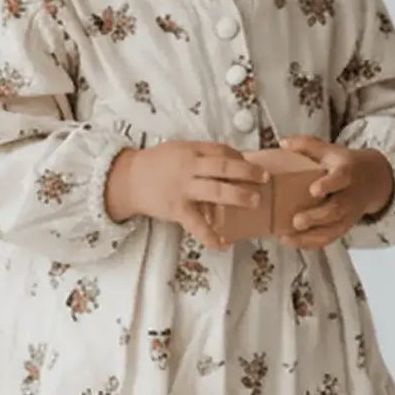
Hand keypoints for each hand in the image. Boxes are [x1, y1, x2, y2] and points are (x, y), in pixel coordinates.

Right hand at [106, 139, 268, 250]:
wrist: (129, 180)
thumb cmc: (157, 164)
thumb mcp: (179, 150)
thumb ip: (202, 155)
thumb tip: (231, 160)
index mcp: (191, 151)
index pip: (221, 150)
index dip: (240, 157)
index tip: (252, 165)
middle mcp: (189, 167)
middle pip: (223, 167)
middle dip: (247, 172)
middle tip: (265, 179)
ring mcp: (184, 189)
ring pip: (216, 190)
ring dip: (238, 195)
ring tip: (255, 200)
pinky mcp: (177, 209)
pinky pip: (196, 223)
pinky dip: (209, 235)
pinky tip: (222, 244)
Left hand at [275, 136, 393, 248]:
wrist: (373, 180)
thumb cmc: (343, 164)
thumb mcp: (330, 150)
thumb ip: (307, 145)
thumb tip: (283, 142)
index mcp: (347, 172)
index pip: (341, 178)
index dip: (329, 184)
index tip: (314, 190)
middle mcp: (350, 196)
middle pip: (336, 210)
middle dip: (316, 217)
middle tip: (297, 221)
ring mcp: (348, 214)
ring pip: (332, 229)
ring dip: (310, 235)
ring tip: (287, 237)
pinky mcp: (343, 227)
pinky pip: (329, 238)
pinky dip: (310, 243)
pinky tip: (290, 241)